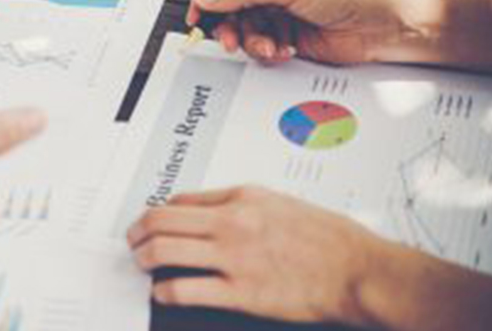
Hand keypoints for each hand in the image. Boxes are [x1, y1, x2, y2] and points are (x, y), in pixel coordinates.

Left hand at [127, 186, 386, 324]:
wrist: (359, 271)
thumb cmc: (328, 239)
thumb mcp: (280, 202)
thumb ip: (239, 202)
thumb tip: (199, 206)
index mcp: (243, 198)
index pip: (181, 199)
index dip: (157, 212)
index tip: (151, 221)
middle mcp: (233, 222)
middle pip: (162, 220)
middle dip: (138, 231)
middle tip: (133, 240)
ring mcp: (234, 257)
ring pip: (165, 251)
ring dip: (144, 258)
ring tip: (142, 264)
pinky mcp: (241, 292)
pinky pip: (185, 290)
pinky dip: (165, 292)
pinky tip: (163, 293)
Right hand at [187, 0, 408, 64]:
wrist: (378, 24)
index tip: (198, 12)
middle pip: (231, 8)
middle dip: (229, 26)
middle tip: (228, 40)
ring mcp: (279, 13)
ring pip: (245, 31)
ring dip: (252, 42)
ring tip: (269, 46)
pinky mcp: (287, 37)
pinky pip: (262, 46)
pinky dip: (268, 51)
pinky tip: (285, 49)